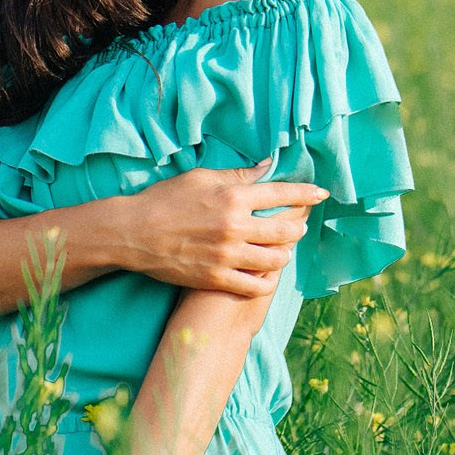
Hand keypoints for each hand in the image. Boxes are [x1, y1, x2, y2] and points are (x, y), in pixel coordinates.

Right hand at [110, 167, 327, 297]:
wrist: (133, 233)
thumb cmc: (164, 200)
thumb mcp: (200, 178)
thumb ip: (237, 175)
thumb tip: (266, 168)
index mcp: (233, 197)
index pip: (282, 194)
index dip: (306, 194)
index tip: (321, 195)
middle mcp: (235, 226)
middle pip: (286, 230)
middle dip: (298, 228)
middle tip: (299, 227)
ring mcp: (227, 255)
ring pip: (275, 260)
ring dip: (284, 255)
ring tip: (282, 251)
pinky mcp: (216, 278)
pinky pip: (255, 285)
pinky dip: (266, 281)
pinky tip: (266, 276)